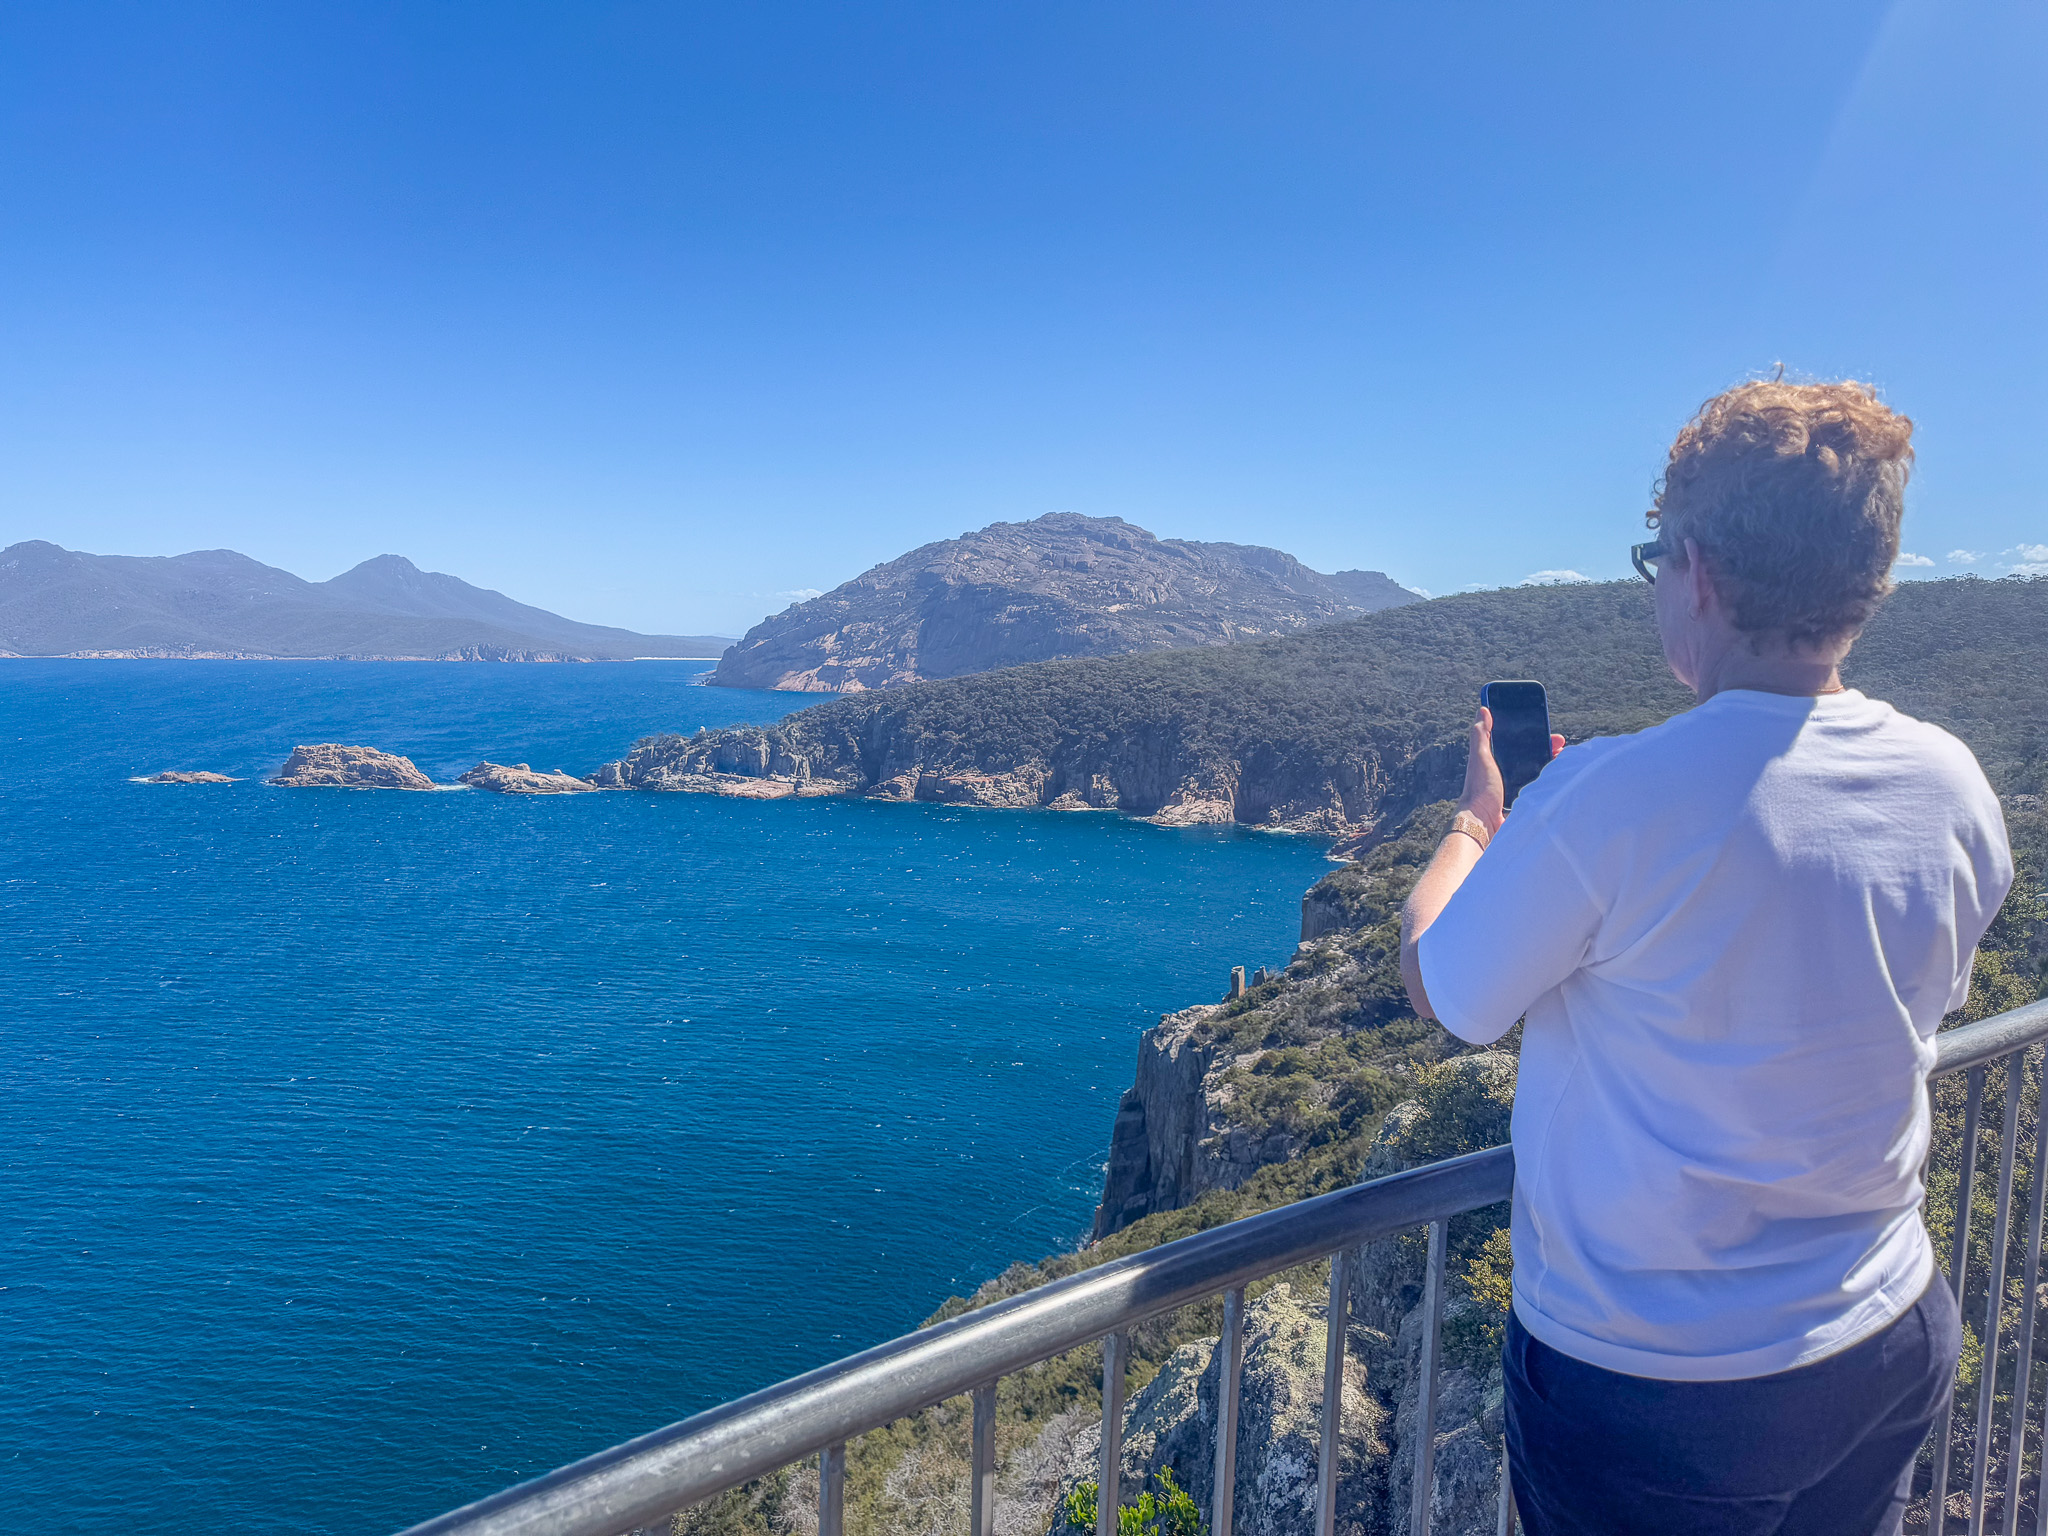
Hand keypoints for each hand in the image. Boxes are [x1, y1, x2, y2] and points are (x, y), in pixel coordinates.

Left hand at [1459, 707, 1565, 835]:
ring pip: (1538, 771)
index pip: (1517, 743)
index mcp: (1495, 760)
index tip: (1547, 730)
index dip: (1532, 736)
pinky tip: (1561, 777)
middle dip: (1547, 748)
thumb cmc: (1480, 790)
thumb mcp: (1480, 757)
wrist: (1484, 823)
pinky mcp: (1524, 801)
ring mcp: (1515, 787)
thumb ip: (1481, 735)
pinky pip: (1540, 788)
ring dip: (1551, 764)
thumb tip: (1483, 710)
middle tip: (1561, 744)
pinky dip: (1550, 782)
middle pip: (1531, 756)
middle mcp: (1505, 772)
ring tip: (1564, 759)